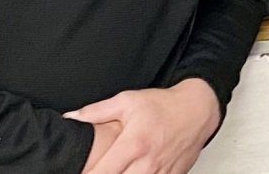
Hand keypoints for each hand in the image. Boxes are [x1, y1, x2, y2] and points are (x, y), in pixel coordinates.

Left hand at [67, 78, 221, 173]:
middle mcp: (148, 163)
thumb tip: (70, 117)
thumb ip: (96, 111)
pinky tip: (134, 172)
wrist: (198, 110)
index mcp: (133, 145)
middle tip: (95, 171)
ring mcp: (162, 173)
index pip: (101, 173)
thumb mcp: (127, 101)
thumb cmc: (163, 105)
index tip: (78, 173)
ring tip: (116, 171)